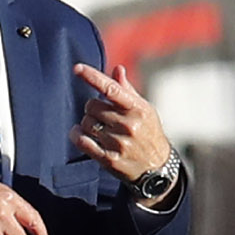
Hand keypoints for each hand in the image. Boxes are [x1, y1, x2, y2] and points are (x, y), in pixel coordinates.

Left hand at [70, 63, 173, 201]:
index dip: (92, 76)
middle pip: (92, 106)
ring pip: (86, 123)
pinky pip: (83, 142)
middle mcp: (128, 125)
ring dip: (86, 123)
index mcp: (137, 108)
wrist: (158, 166)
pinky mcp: (110, 159)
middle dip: (92, 108)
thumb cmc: (148, 131)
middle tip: (100, 114)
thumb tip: (117, 69)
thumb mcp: (144, 109)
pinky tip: (78, 133)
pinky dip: (76, 135)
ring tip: (97, 127)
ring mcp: (119, 143)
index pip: (111, 89)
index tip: (77, 68)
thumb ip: (127, 90)